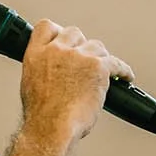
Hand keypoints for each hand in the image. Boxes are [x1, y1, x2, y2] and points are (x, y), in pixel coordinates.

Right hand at [18, 18, 133, 140]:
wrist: (52, 128)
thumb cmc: (42, 116)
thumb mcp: (30, 85)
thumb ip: (42, 70)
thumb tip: (54, 71)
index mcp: (36, 54)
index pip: (46, 27)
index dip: (58, 32)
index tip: (65, 40)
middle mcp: (57, 50)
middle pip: (74, 32)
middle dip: (81, 45)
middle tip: (87, 59)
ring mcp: (78, 57)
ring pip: (96, 47)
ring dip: (101, 59)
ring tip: (105, 72)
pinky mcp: (98, 67)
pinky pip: (116, 63)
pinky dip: (122, 71)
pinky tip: (125, 77)